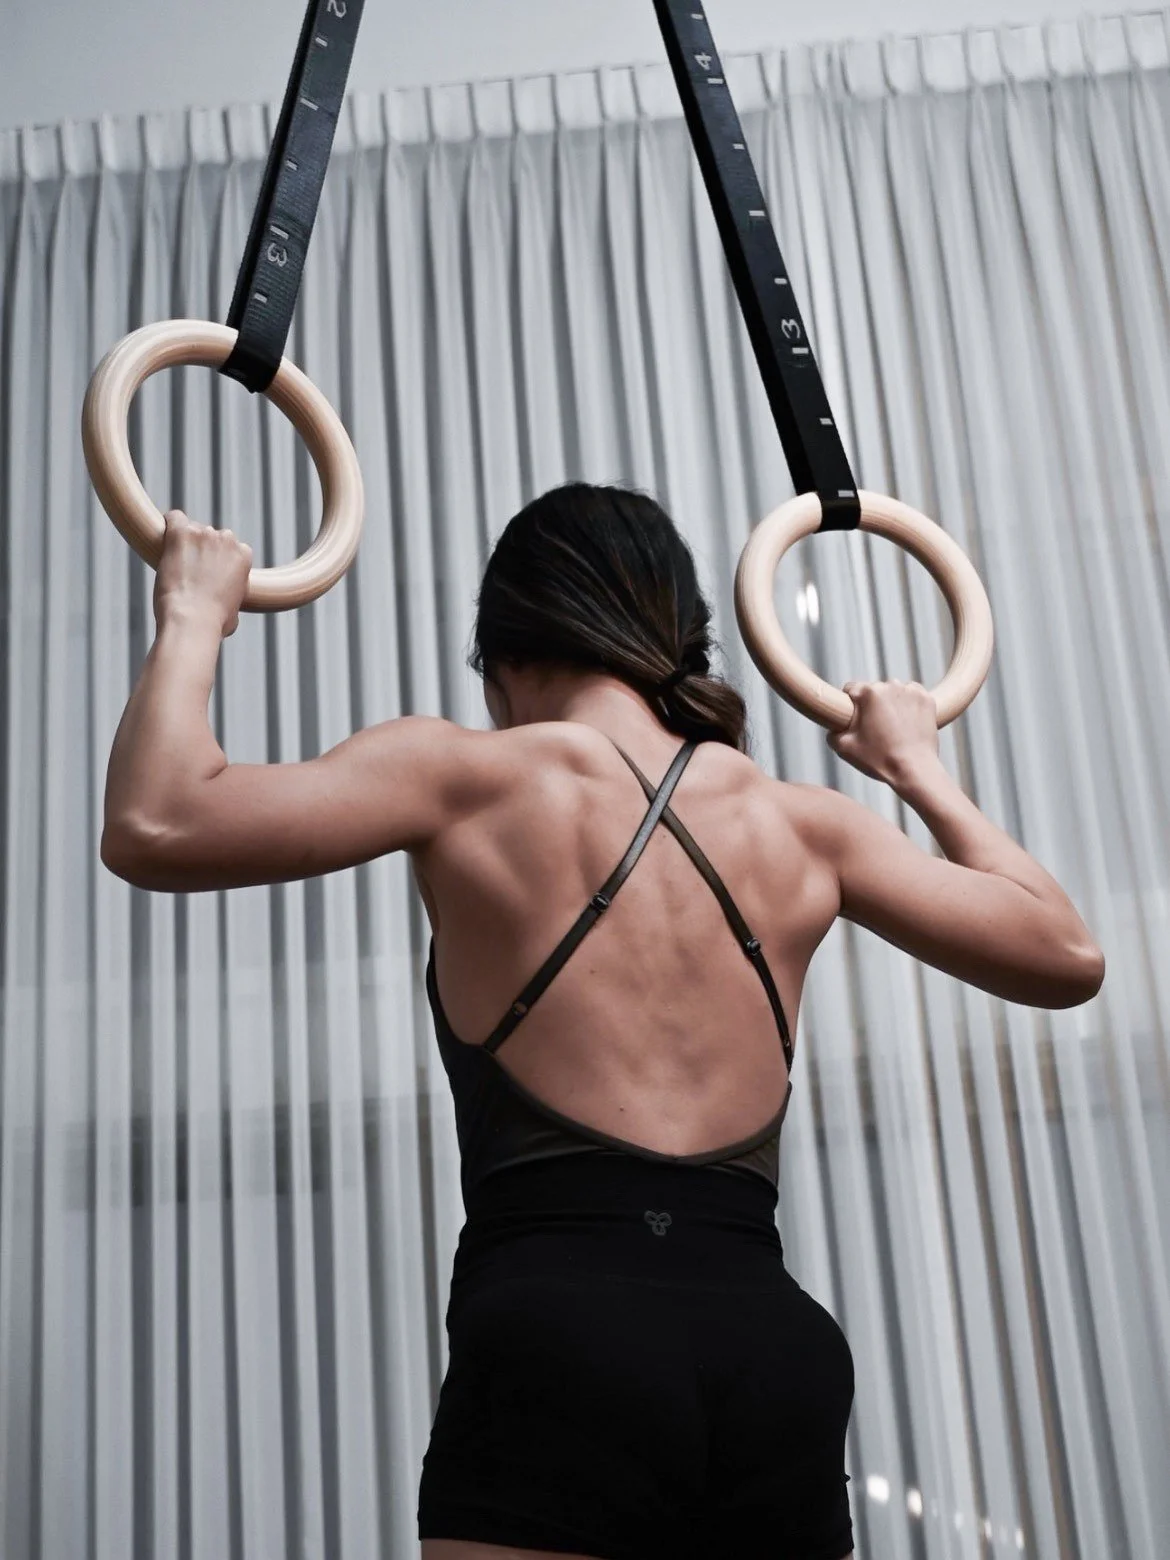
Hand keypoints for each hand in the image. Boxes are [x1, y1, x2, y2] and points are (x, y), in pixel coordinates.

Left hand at [153, 510, 252, 636]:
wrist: (192, 620)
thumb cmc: (213, 621)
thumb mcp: (235, 608)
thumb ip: (232, 592)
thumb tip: (225, 599)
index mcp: (243, 555)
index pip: (231, 547)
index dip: (218, 560)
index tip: (208, 572)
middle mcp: (227, 540)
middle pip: (212, 536)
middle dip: (202, 550)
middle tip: (190, 570)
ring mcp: (203, 534)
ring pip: (191, 529)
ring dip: (184, 543)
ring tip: (175, 564)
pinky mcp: (181, 533)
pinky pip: (174, 518)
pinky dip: (168, 526)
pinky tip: (163, 538)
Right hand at [827, 679, 940, 786]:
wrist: (914, 769)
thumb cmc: (879, 759)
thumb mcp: (843, 748)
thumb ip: (831, 732)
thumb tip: (834, 727)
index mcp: (868, 692)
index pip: (850, 689)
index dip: (849, 705)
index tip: (854, 719)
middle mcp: (890, 685)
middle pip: (873, 690)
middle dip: (871, 705)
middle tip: (875, 729)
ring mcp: (911, 691)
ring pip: (893, 692)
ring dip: (890, 703)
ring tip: (892, 728)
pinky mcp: (927, 699)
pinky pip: (912, 695)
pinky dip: (908, 705)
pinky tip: (905, 723)